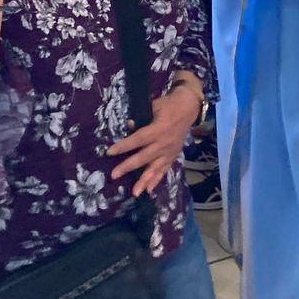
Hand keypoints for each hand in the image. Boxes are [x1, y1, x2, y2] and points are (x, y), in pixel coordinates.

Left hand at [109, 80, 201, 196]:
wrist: (188, 109)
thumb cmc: (168, 105)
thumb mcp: (154, 106)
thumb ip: (141, 117)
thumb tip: (127, 126)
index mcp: (158, 129)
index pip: (138, 139)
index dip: (124, 146)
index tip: (109, 152)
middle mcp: (164, 143)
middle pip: (143, 157)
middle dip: (128, 167)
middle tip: (114, 175)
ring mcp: (169, 152)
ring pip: (155, 169)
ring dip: (144, 181)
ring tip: (134, 193)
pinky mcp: (173, 156)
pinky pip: (164, 170)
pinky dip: (156, 181)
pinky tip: (148, 191)